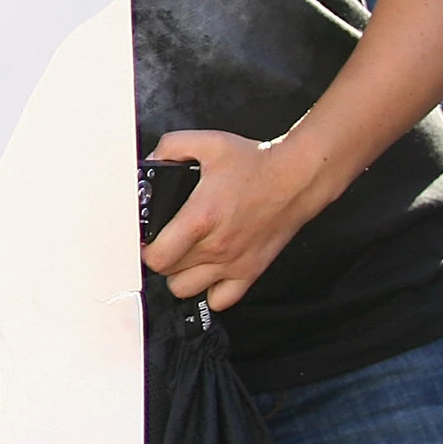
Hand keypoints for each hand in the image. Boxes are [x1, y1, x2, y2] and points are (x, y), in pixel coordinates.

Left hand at [140, 130, 330, 309]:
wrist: (297, 178)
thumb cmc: (256, 164)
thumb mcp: (208, 142)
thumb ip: (171, 147)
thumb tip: (152, 160)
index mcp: (201, 217)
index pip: (157, 256)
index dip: (145, 249)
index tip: (147, 239)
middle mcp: (216, 246)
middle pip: (168, 272)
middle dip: (161, 257)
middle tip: (165, 241)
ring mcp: (233, 262)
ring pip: (187, 290)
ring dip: (180, 276)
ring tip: (183, 257)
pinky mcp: (250, 271)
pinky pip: (220, 300)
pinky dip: (209, 292)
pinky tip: (207, 273)